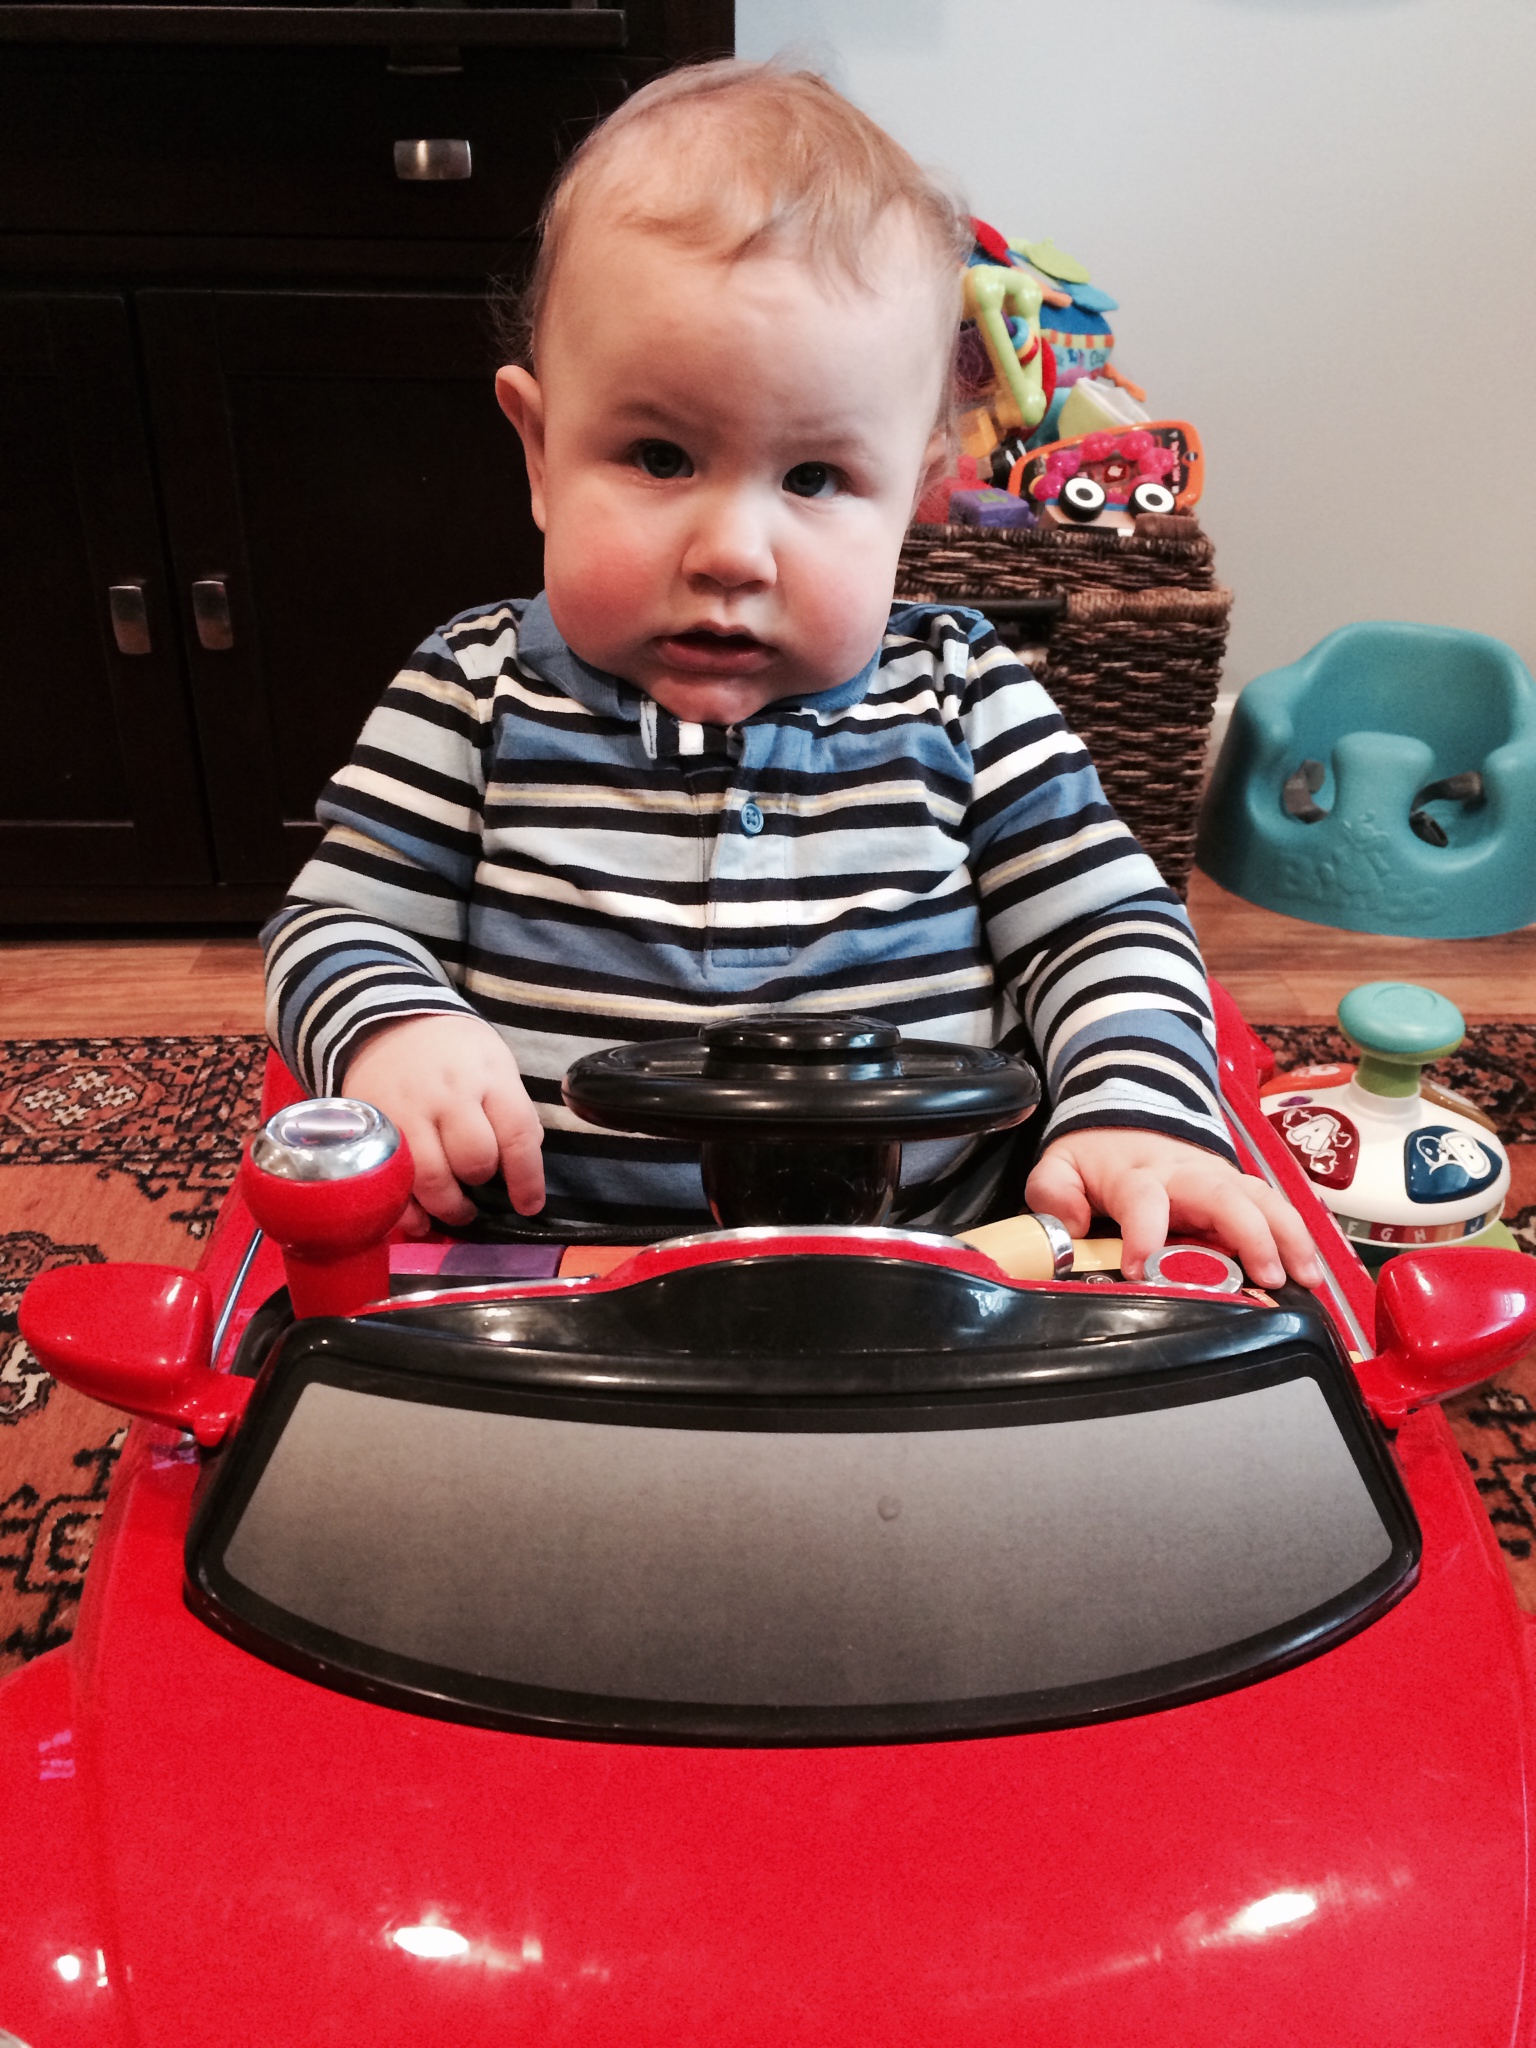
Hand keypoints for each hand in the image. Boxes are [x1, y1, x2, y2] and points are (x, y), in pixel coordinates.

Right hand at [342, 1014, 544, 1234]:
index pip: (516, 1135)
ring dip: (448, 1206)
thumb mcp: (495, 1065)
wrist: (387, 1022)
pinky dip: (406, 1211)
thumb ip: (512, 1112)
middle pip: (473, 1160)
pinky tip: (418, 1219)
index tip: (529, 1205)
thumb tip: (523, 1163)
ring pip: (431, 1178)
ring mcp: (406, 1113)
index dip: (527, 1179)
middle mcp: (448, 1095)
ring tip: (455, 1209)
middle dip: (480, 1181)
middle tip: (477, 1185)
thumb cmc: (454, 1052)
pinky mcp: (374, 1130)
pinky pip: (391, 1182)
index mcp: (489, 1077)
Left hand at [1025, 1128, 1323, 1290]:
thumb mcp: (1060, 1167)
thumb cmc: (1098, 1156)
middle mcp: (1186, 1175)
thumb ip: (1054, 1194)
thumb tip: (1068, 1226)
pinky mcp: (1239, 1190)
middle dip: (1251, 1235)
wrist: (1128, 1117)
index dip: (1143, 1232)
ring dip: (1289, 1237)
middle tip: (1268, 1277)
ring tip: (1306, 1278)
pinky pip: (1275, 1208)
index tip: (1141, 1269)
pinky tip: (1313, 1269)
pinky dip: (1298, 1236)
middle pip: (1225, 1196)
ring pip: (1263, 1200)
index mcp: (1137, 1175)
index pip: (1143, 1199)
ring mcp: (1219, 1180)